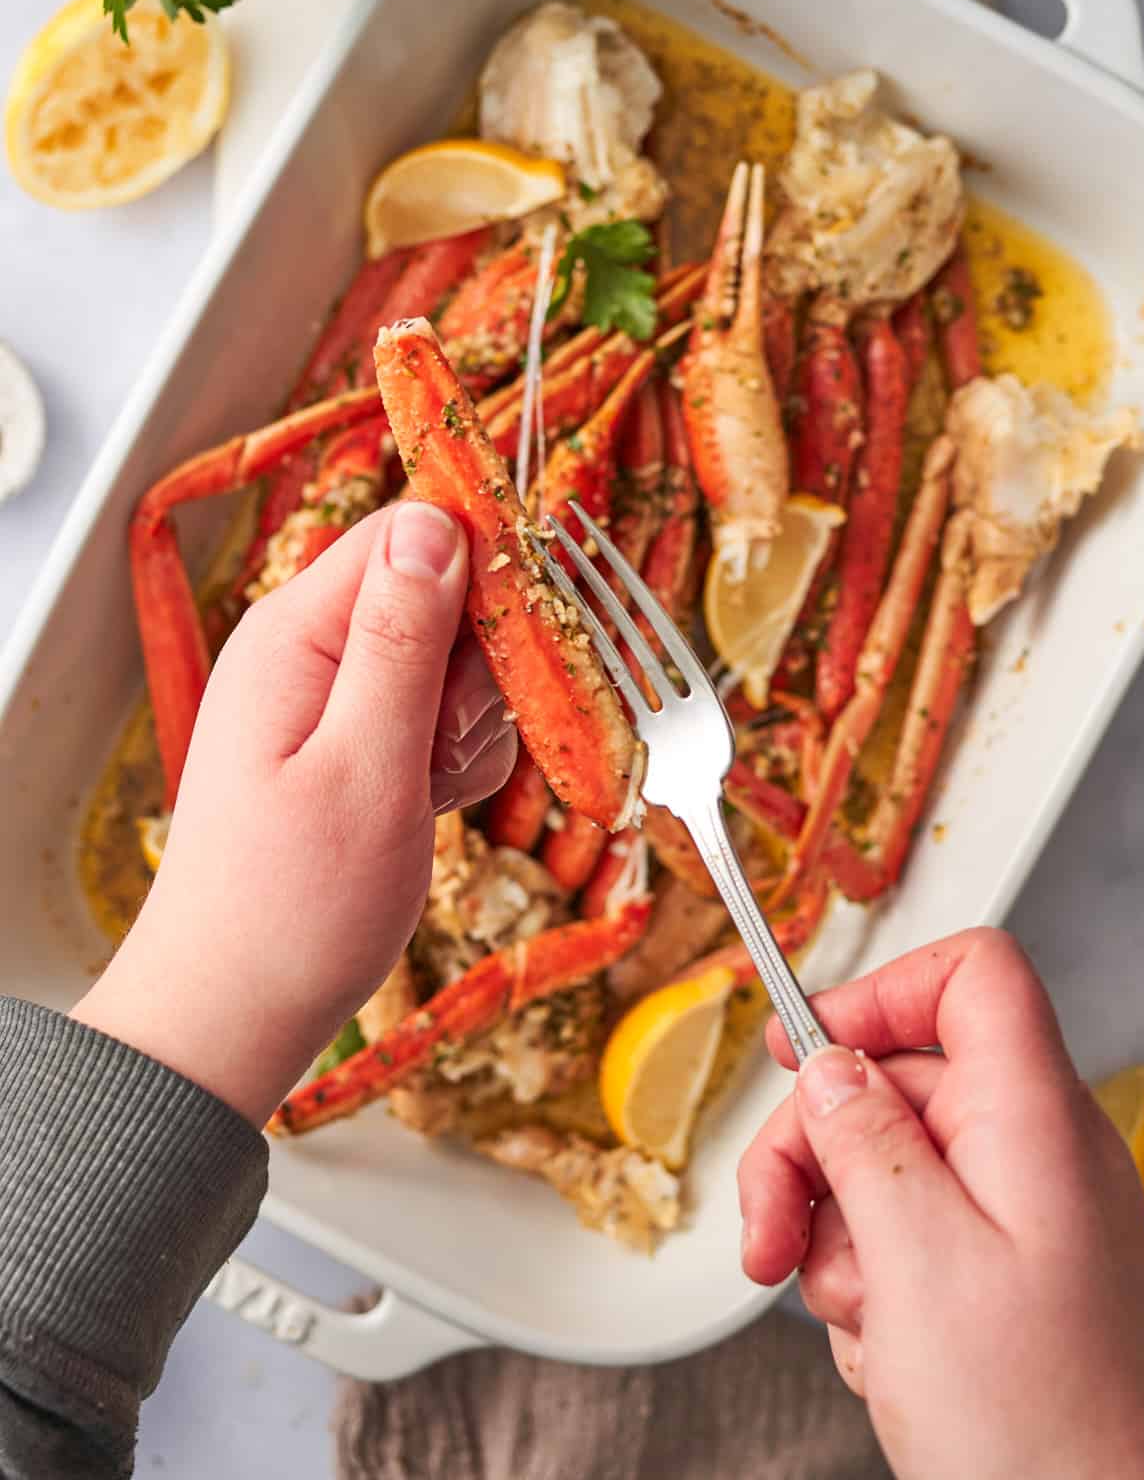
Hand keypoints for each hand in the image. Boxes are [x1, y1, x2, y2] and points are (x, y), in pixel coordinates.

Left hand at [72, 502, 516, 1125]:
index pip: (410, 530)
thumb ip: (402, 641)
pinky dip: (456, 759)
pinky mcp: (355, 740)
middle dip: (478, 665)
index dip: (481, 570)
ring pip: (452, 660)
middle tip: (446, 749)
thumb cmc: (292, 906)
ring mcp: (331, 696)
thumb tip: (438, 521)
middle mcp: (309, 648)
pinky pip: (439, 716)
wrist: (236, 1011)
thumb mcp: (364, 766)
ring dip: (472, 722)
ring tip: (429, 791)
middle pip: (442, 592)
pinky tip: (431, 807)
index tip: (519, 643)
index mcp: (297, 632)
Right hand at [738, 928, 1143, 1479]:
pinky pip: (904, 1234)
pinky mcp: (1003, 1275)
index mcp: (1035, 1119)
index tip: (802, 1046)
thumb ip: (861, 1138)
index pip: (972, 976)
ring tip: (851, 1312)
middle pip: (897, 1079)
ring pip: (886, 1163)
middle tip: (771, 1230)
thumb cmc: (1035, 1428)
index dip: (879, 992)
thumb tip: (827, 1063)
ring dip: (835, 1233)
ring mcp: (1022, 1216)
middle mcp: (1036, 1153)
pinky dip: (869, 1283)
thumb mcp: (914, 1259)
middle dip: (815, 1149)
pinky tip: (884, 1346)